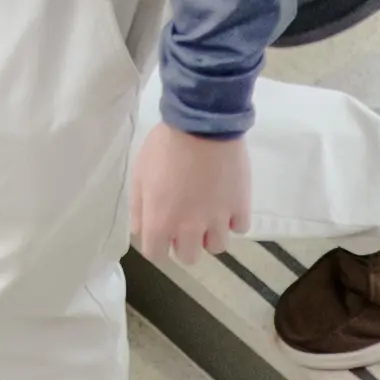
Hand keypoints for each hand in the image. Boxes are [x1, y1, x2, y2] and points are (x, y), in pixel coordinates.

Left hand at [129, 114, 258, 263]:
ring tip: (209, 215)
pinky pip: (239, 228)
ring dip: (211, 235)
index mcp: (161, 221)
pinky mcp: (240, 207)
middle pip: (188, 257)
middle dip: (184, 243)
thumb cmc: (165, 146)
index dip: (157, 245)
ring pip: (217, 248)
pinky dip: (233, 220)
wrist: (202, 123)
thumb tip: (141, 230)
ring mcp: (218, 220)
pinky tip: (227, 204)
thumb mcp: (140, 174)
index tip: (160, 233)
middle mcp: (189, 229)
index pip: (156, 255)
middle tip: (186, 222)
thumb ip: (139, 208)